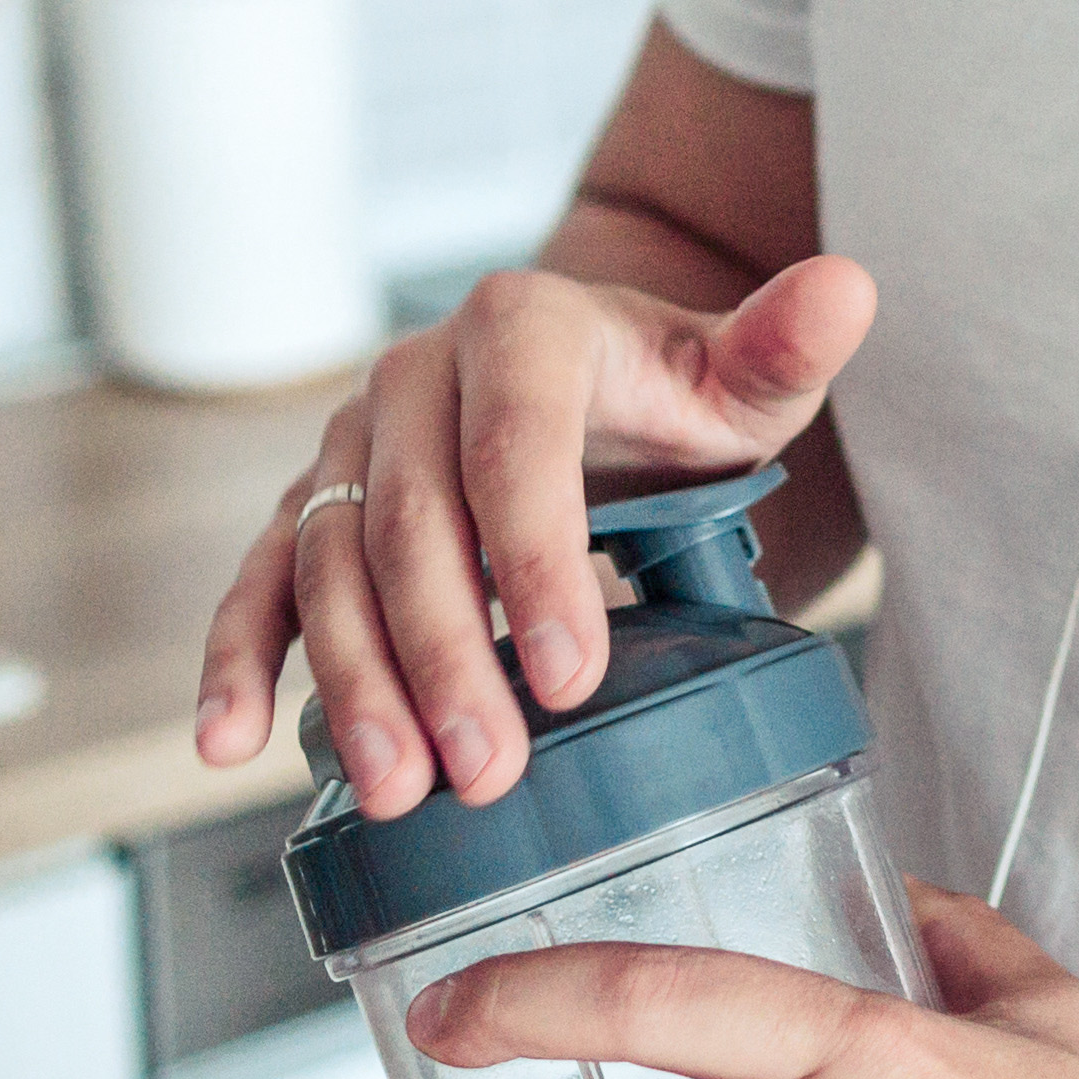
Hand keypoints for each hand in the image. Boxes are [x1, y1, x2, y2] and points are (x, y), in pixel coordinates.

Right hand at [194, 254, 874, 817]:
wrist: (594, 388)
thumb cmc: (675, 397)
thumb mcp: (744, 377)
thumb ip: (787, 344)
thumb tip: (849, 288)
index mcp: (520, 327)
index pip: (515, 444)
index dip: (535, 558)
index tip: (573, 673)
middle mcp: (416, 375)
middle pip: (413, 521)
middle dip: (445, 655)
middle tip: (487, 769)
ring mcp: (353, 444)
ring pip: (331, 563)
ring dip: (354, 682)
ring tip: (399, 790)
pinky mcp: (314, 508)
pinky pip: (263, 581)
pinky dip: (236, 659)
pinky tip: (228, 742)